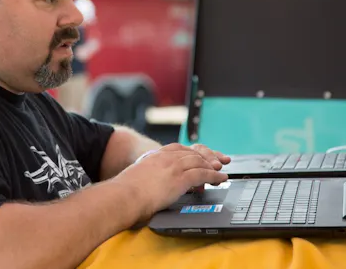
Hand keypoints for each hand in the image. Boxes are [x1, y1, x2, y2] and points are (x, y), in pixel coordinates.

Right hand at [112, 143, 228, 223]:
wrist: (124, 196)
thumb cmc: (124, 193)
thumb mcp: (134, 178)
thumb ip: (144, 178)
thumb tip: (143, 190)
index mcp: (153, 156)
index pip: (177, 148)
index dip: (190, 152)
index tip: (197, 156)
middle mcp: (165, 158)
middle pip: (191, 153)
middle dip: (206, 158)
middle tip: (215, 163)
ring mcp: (173, 167)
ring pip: (199, 162)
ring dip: (212, 167)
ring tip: (221, 172)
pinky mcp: (180, 178)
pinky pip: (203, 174)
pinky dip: (214, 176)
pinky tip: (221, 179)